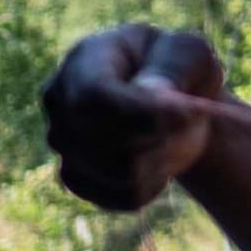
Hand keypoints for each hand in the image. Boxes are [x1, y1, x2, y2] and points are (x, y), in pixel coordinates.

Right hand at [42, 24, 228, 211]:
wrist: (170, 106)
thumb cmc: (180, 70)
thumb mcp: (191, 53)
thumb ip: (174, 65)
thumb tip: (148, 92)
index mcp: (84, 58)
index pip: (93, 96)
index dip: (140, 114)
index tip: (188, 114)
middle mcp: (59, 99)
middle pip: (103, 141)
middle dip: (160, 138)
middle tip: (191, 120)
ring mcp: (61, 141)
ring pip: (119, 175)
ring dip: (163, 160)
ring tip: (173, 137)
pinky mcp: (74, 177)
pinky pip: (124, 198)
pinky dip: (155, 185)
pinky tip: (158, 160)